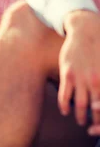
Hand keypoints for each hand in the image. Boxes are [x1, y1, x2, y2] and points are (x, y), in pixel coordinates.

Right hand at [60, 10, 99, 134]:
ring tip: (79, 122)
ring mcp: (80, 78)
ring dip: (79, 116)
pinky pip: (64, 94)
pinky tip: (65, 111)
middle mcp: (95, 81)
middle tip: (94, 128)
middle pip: (95, 108)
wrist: (86, 32)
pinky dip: (64, 105)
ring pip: (79, 104)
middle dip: (95, 121)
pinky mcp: (67, 73)